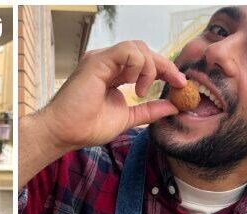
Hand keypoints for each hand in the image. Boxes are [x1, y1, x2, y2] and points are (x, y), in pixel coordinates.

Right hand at [37, 40, 185, 153]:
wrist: (65, 133)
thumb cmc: (88, 126)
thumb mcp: (129, 118)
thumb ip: (149, 111)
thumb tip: (173, 106)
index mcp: (115, 74)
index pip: (146, 62)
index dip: (165, 70)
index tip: (181, 84)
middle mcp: (108, 63)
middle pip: (145, 51)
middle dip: (166, 66)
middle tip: (178, 83)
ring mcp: (102, 60)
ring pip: (138, 48)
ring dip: (150, 68)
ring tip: (143, 91)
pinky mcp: (97, 61)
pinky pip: (128, 50)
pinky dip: (139, 66)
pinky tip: (136, 86)